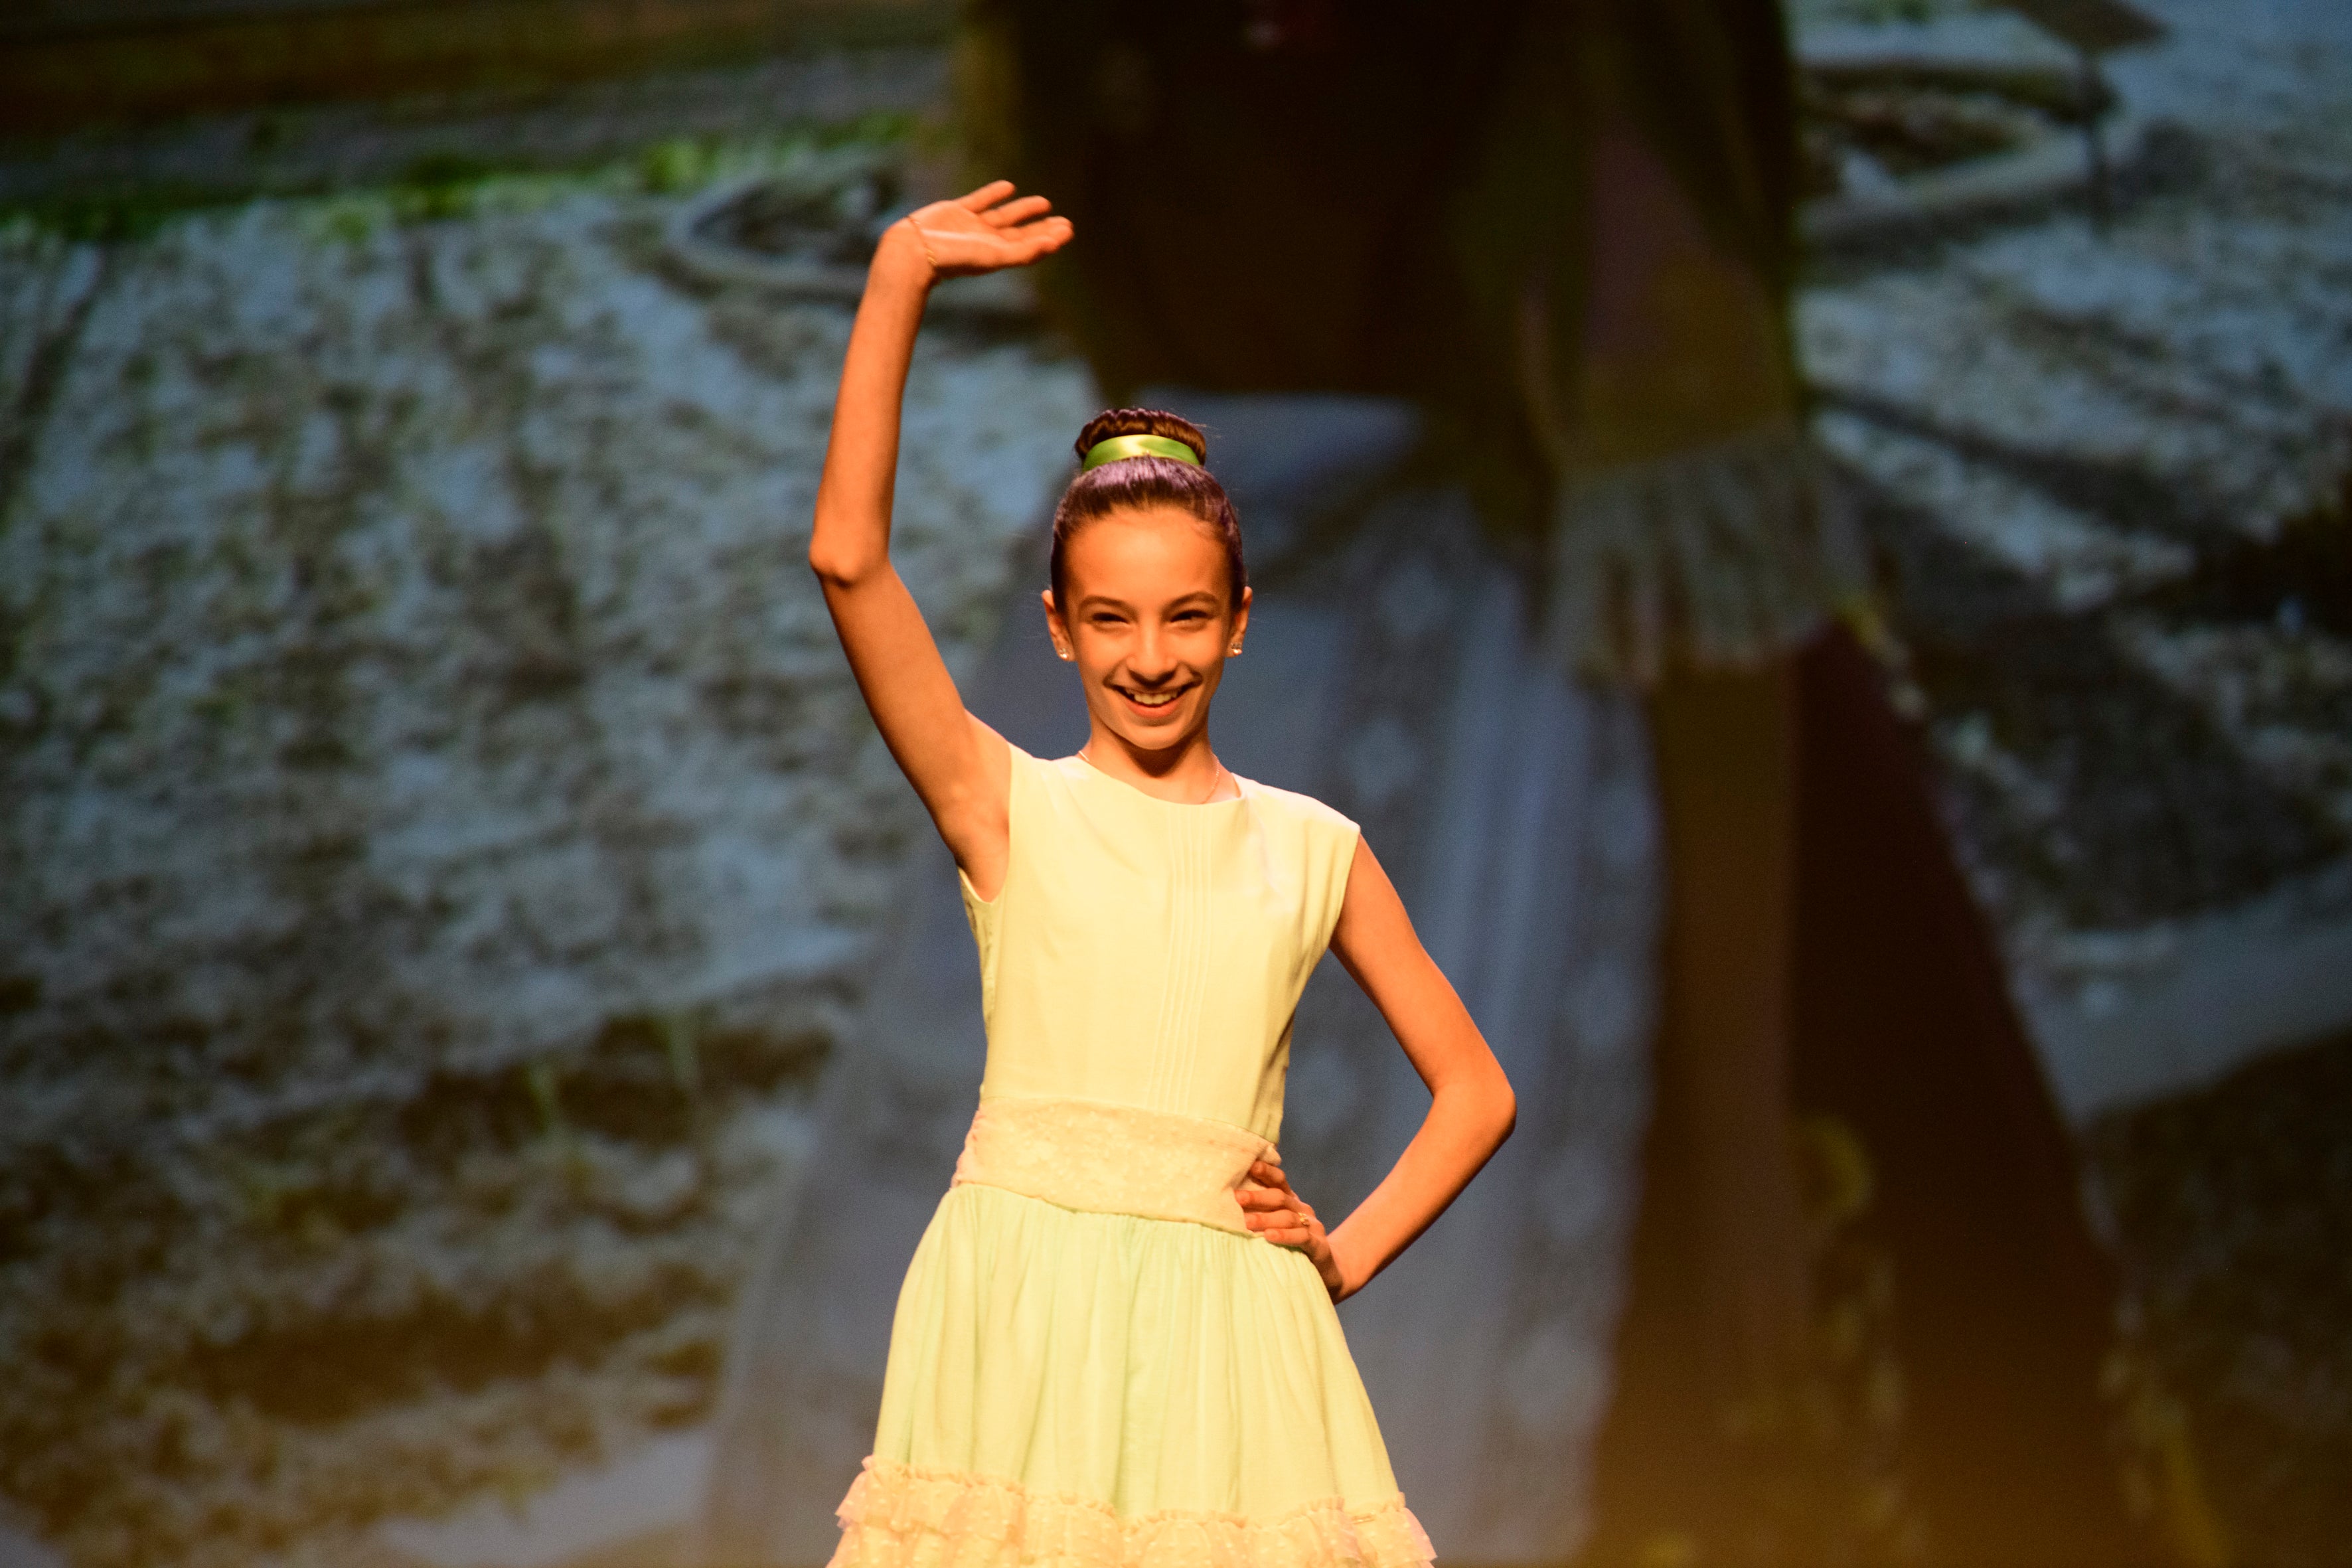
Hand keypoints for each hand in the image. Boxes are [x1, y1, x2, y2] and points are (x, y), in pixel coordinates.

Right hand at [875, 180, 1072, 287]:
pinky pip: (980, 201)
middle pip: (1022, 233)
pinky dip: (994, 194)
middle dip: (1042, 228)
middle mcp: (987, 241)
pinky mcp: (955, 211)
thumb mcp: (993, 256)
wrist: (914, 250)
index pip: (1031, 246)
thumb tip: (1052, 245)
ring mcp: (971, 226)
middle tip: (1065, 222)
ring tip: (1045, 202)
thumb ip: (1023, 252)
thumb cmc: (954, 258)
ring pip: (1004, 216)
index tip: (1068, 230)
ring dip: (1024, 209)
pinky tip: (1008, 187)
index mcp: (998, 254)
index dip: (1050, 238)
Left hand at [1238, 1151, 1349, 1302]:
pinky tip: (1270, 1236)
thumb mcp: (1277, 1226)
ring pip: (1288, 1218)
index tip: (1250, 1166)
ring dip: (1266, 1219)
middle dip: (1258, 1197)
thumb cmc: (1292, 1248)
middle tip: (1237, 1198)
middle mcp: (1303, 1210)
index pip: (1279, 1182)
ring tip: (1247, 1222)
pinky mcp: (1319, 1246)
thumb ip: (1261, 1214)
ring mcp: (1313, 1227)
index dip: (1266, 1172)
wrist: (1327, 1272)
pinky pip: (1302, 1238)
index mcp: (1292, 1202)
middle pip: (1280, 1198)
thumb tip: (1230, 1203)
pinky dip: (1285, 1236)